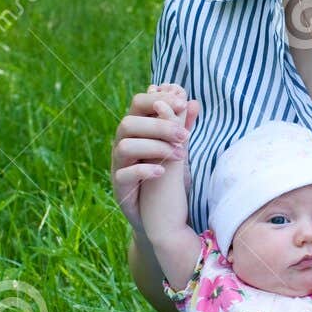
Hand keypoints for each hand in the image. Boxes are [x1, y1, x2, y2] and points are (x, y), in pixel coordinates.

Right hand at [111, 83, 199, 232]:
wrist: (157, 212)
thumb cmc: (166, 175)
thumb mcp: (177, 148)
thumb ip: (182, 126)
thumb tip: (193, 102)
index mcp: (136, 129)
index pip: (138, 103)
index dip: (158, 99)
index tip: (182, 103)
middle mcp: (122, 143)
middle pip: (129, 123)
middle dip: (159, 126)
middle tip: (185, 136)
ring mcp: (118, 164)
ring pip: (124, 147)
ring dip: (154, 148)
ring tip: (180, 155)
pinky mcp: (119, 186)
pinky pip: (124, 175)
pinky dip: (143, 171)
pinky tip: (162, 171)